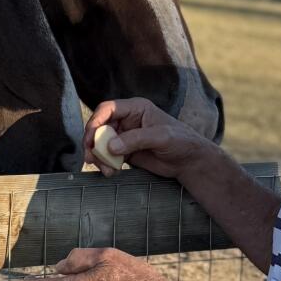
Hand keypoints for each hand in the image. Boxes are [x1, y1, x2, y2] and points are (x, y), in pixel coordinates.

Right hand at [82, 96, 199, 179]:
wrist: (189, 161)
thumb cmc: (181, 141)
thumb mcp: (161, 137)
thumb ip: (136, 139)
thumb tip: (111, 145)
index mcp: (135, 108)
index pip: (108, 109)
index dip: (96, 121)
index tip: (91, 137)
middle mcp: (127, 120)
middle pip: (100, 127)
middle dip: (93, 142)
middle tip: (91, 157)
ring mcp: (125, 136)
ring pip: (101, 143)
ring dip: (98, 156)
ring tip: (105, 169)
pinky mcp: (125, 151)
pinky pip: (108, 156)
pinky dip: (106, 164)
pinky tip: (111, 172)